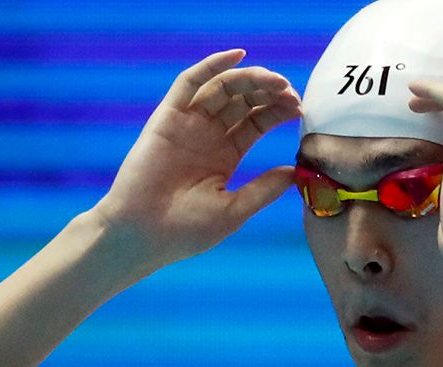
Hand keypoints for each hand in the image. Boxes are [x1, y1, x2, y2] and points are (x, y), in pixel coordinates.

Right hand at [93, 49, 301, 268]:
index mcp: (225, 154)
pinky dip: (212, 66)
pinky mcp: (166, 118)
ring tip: (274, 80)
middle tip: (290, 93)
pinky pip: (189, 83)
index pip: (257, 121)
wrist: (143, 235)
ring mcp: (187, 124)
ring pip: (222, 88)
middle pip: (243, 100)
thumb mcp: (234, 210)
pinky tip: (238, 55)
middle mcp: (207, 135)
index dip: (278, 111)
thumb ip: (263, 189)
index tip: (299, 108)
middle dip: (269, 92)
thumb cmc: (185, 231)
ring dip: (250, 78)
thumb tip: (295, 171)